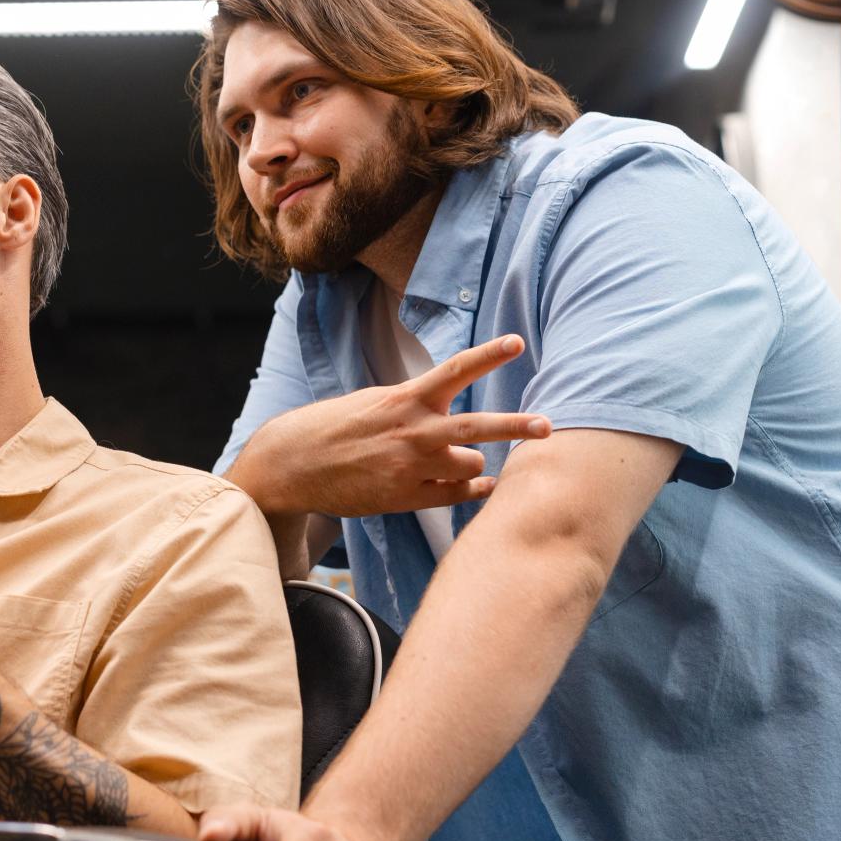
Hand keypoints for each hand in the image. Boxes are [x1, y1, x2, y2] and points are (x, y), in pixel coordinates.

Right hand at [231, 334, 548, 520]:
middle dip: (517, 426)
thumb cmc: (332, 427)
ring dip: (473, 463)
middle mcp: (412, 431)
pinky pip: (458, 495)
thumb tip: (447, 405)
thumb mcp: (373, 402)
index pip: (455, 370)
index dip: (489, 354)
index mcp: (404, 399)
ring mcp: (411, 467)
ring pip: (471, 464)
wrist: (292, 465)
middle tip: (548, 426)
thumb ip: (413, 403)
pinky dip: (473, 488)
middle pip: (478, 427)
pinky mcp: (406, 497)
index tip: (518, 342)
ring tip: (462, 462)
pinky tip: (479, 485)